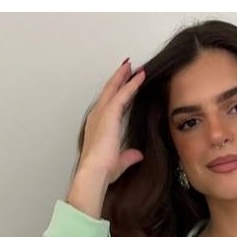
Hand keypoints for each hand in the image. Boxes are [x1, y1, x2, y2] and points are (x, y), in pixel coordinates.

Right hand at [76, 57, 146, 186]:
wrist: (95, 171)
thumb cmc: (102, 170)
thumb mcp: (119, 161)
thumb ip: (128, 156)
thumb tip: (137, 155)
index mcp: (97, 126)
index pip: (108, 104)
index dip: (116, 93)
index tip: (123, 84)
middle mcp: (97, 116)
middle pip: (108, 91)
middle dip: (118, 78)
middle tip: (126, 66)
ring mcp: (102, 113)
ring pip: (114, 89)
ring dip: (124, 77)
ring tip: (132, 66)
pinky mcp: (110, 113)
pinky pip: (123, 94)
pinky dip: (132, 84)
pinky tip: (140, 76)